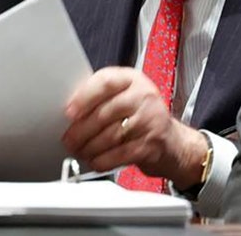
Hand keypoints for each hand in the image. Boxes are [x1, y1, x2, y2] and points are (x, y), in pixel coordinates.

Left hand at [62, 67, 208, 186]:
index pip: (105, 82)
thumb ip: (101, 97)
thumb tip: (70, 110)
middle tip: (69, 139)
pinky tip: (95, 161)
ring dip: (89, 148)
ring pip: (110, 136)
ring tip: (80, 151)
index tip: (69, 112)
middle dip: (81, 130)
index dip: (84, 98)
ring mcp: (150, 120)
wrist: (172, 141)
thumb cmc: (142, 117)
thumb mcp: (125, 96)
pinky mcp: (151, 145)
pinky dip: (103, 161)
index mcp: (132, 79)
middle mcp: (144, 96)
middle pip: (104, 113)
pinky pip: (120, 154)